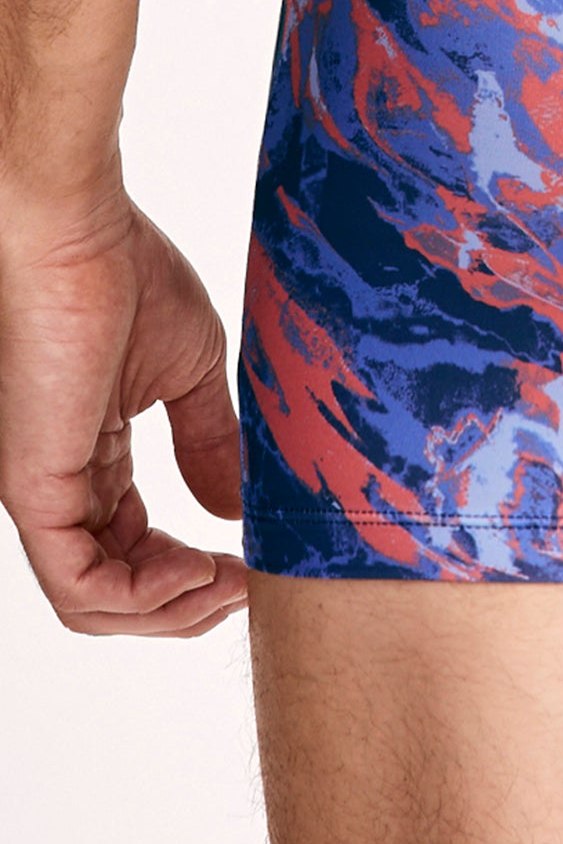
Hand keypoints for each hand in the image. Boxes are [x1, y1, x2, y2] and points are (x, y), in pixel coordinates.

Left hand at [0, 187, 247, 631]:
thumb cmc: (121, 272)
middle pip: (114, 592)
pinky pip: (77, 586)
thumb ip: (208, 442)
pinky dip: (141, 601)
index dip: (192, 575)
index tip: (250, 564)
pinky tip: (195, 572)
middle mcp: (59, 484)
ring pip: (93, 603)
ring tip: (226, 584)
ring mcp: (41, 491)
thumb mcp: (191, 371)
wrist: (75, 230)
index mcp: (91, 456)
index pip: (130, 551)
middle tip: (245, 586)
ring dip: (169, 613)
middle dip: (186, 606)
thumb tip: (234, 510)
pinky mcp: (32, 489)